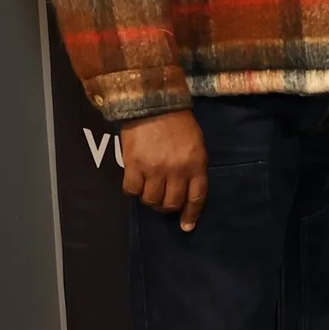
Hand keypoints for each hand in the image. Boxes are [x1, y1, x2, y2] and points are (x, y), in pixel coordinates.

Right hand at [120, 110, 207, 231]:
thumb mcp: (196, 145)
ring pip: (151, 200)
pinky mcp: (134, 165)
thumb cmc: (179, 123)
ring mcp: (154, 169)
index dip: (191, 215)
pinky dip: (134, 190)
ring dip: (150, 199)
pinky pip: (132, 190)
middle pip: (171, 203)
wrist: (153, 103)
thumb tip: (187, 191)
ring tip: (149, 189)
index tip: (186, 226)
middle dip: (168, 207)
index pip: (196, 197)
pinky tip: (136, 181)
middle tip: (163, 201)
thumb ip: (194, 168)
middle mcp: (176, 170)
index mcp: (196, 164)